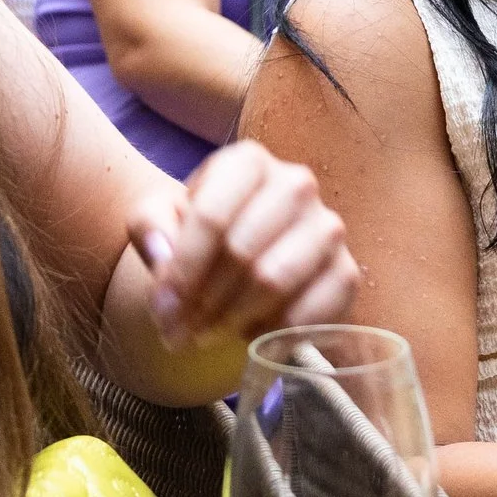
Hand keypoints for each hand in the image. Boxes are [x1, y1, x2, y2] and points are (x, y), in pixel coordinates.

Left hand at [128, 141, 355, 347]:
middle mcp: (296, 184)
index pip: (211, 217)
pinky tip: (250, 335)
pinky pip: (309, 312)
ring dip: (231, 318)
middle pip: (241, 252)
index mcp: (248, 162)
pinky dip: (272, 334)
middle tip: (179, 330)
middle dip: (202, 301)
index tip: (161, 309)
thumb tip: (165, 257)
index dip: (181, 270)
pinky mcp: (346, 272)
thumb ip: (149, 227)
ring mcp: (328, 228)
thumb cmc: (197, 233)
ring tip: (207, 334)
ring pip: (274, 280)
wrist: (241, 256)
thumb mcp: (159, 218)